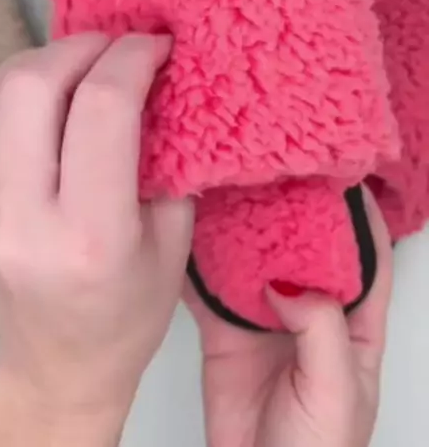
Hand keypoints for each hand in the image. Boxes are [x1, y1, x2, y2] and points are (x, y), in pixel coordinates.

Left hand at [0, 33, 192, 445]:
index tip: (158, 46)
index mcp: (92, 234)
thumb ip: (168, 159)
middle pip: (34, 86)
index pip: (101, 110)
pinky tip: (51, 94)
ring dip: (44, 59)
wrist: (58, 368)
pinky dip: (17, 86)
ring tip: (82, 65)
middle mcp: (26, 217)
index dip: (133, 58)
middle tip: (120, 47)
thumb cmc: (130, 315)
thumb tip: (161, 83)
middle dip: (84, 46)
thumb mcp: (173, 242)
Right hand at [187, 188, 391, 446]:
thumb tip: (290, 281)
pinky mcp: (226, 331)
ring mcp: (267, 318)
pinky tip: (190, 233)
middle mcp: (312, 312)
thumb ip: (321, 331)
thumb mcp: (335, 392)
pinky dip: (199, 262)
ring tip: (231, 187)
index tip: (344, 172)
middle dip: (294, 209)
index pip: (369, 259)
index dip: (361, 216)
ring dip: (245, 228)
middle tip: (275, 167)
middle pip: (306, 247)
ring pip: (257, 259)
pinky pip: (212, 288)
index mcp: (356, 326)